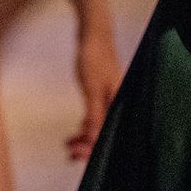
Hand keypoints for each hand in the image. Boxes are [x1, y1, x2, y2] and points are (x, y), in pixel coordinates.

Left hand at [70, 21, 121, 159]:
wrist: (95, 34)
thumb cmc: (95, 58)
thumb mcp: (92, 89)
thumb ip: (94, 115)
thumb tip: (92, 140)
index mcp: (121, 105)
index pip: (109, 135)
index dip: (93, 149)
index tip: (77, 156)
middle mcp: (120, 106)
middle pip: (107, 134)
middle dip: (89, 147)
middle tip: (70, 154)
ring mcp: (113, 101)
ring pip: (101, 127)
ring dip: (86, 138)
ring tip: (69, 145)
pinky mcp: (106, 97)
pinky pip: (98, 118)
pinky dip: (87, 127)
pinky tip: (77, 133)